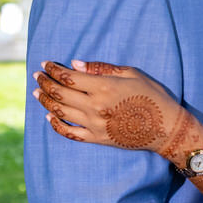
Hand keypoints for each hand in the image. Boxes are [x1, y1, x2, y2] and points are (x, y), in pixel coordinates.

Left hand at [33, 60, 202, 163]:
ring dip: (45, 100)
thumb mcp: (131, 73)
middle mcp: (95, 107)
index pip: (69, 77)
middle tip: (37, 75)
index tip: (46, 63)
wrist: (165, 127)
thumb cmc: (151, 95)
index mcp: (103, 88)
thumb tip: (75, 65)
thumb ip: (101, 68)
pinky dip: (56, 124)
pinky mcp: (96, 138)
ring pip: (60, 112)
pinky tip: (49, 116)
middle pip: (60, 93)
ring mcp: (94, 125)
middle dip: (45, 82)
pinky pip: (69, 133)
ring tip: (37, 92)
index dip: (54, 69)